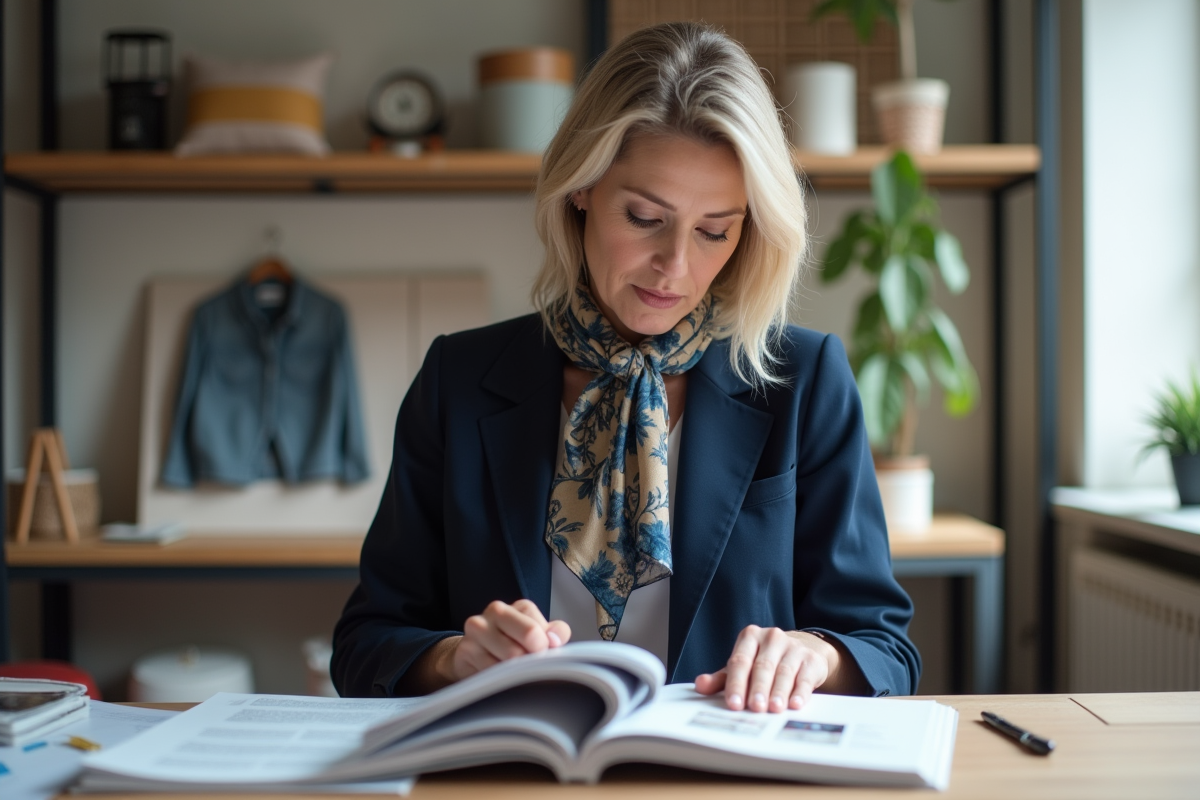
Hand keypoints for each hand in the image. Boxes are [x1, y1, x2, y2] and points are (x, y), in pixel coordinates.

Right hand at [446, 599, 571, 682]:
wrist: (477, 654)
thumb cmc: (515, 645)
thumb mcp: (541, 637)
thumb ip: (557, 634)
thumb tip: (555, 641)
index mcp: (520, 607)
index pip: (537, 631)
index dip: (544, 650)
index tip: (541, 656)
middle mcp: (497, 611)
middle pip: (525, 639)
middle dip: (532, 659)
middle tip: (531, 667)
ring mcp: (477, 629)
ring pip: (508, 659)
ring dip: (517, 672)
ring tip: (514, 672)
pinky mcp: (464, 650)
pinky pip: (490, 672)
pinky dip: (500, 680)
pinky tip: (499, 678)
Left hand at [693, 626, 837, 712]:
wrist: (802, 650)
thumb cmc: (765, 661)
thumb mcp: (743, 666)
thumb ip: (722, 678)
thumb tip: (700, 685)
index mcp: (750, 637)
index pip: (740, 661)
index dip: (736, 683)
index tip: (734, 703)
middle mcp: (771, 638)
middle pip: (762, 666)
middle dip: (758, 689)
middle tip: (755, 707)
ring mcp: (793, 647)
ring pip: (784, 672)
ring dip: (778, 692)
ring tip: (774, 709)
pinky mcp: (811, 659)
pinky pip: (804, 677)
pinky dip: (800, 692)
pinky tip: (795, 704)